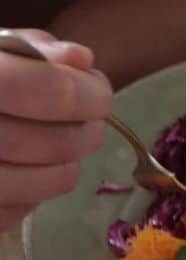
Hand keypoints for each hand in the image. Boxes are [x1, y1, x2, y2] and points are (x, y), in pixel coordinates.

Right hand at [0, 30, 111, 231]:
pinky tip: (35, 171)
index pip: (32, 90)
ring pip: (31, 184)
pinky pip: (12, 212)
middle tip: (94, 127)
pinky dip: (34, 193)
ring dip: (64, 168)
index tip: (100, 91)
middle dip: (79, 135)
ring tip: (70, 151)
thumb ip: (26, 47)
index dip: (80, 94)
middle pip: (36, 143)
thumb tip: (81, 60)